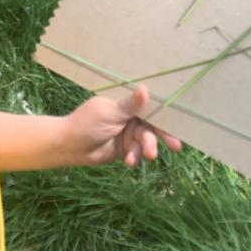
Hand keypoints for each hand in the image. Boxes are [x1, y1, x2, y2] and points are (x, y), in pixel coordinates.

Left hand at [65, 85, 182, 167]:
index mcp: (127, 102)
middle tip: (176, 146)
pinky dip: (134, 157)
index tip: (181, 121)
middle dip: (162, 136)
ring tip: (147, 156)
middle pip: (152, 125)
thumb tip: (145, 89)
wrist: (69, 146)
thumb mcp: (110, 112)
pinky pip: (136, 153)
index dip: (165, 113)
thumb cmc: (87, 122)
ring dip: (147, 148)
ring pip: (145, 141)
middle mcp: (131, 116)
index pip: (150, 105)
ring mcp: (129, 133)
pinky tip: (129, 162)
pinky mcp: (126, 149)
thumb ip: (130, 105)